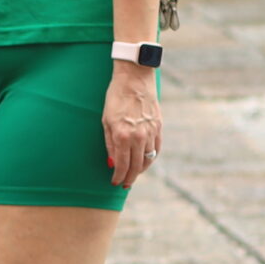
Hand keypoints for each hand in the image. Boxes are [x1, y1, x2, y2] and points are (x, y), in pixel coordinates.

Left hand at [103, 65, 160, 187]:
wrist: (134, 80)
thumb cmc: (116, 98)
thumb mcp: (106, 120)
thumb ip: (109, 143)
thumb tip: (112, 162)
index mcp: (122, 135)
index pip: (122, 165)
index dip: (118, 176)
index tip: (115, 182)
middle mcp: (138, 137)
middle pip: (136, 167)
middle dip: (129, 178)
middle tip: (125, 184)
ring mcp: (150, 133)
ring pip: (148, 160)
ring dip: (140, 170)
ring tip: (133, 174)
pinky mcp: (158, 128)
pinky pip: (156, 150)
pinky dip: (151, 159)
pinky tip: (145, 162)